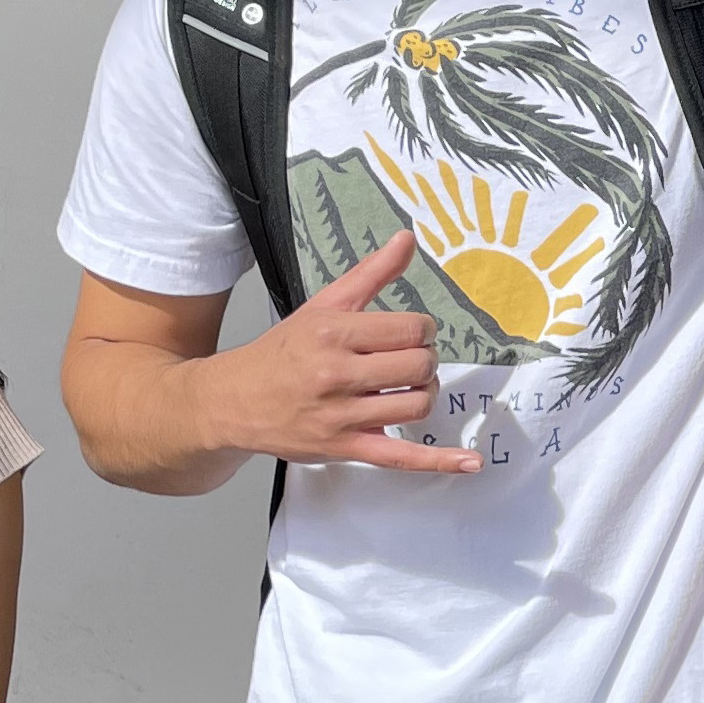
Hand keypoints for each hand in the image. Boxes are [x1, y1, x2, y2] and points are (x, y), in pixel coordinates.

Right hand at [193, 232, 477, 473]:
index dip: (422, 331)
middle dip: (424, 361)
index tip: (411, 334)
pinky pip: (401, 458)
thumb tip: (408, 239)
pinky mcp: (344, 448)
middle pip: (419, 366)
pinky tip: (470, 463)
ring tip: (407, 387)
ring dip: (423, 394)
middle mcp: (337, 374)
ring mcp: (341, 416)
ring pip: (417, 405)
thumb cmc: (282, 352)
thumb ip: (371, 273)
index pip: (411, 329)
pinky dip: (438, 462)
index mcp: (334, 333)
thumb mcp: (323, 306)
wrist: (233, 401)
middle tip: (409, 361)